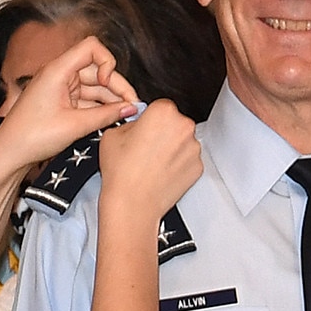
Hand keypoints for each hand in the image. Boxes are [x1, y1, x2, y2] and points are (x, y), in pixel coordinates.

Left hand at [0, 35, 140, 178]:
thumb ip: (106, 115)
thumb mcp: (75, 126)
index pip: (91, 47)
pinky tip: (113, 120)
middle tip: (133, 107)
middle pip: (97, 70)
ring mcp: (61, 89)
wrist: (9, 154)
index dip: (107, 62)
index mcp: (58, 70)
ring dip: (111, 100)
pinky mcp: (62, 103)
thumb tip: (131, 108)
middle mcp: (60, 75)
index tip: (109, 84)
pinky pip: (87, 100)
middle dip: (116, 87)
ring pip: (94, 87)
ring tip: (126, 116)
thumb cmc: (33, 137)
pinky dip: (100, 109)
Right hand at [97, 99, 201, 221]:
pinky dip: (178, 164)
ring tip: (152, 163)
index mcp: (164, 112)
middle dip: (163, 132)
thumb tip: (138, 124)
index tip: (144, 128)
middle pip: (175, 122)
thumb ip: (131, 123)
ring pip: (183, 141)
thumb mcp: (113, 135)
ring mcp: (194, 148)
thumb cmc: (122, 172)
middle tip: (146, 147)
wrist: (133, 204)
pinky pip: (187, 160)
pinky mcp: (198, 167)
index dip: (150, 118)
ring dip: (172, 148)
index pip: (161, 106)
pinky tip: (161, 172)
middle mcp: (183, 127)